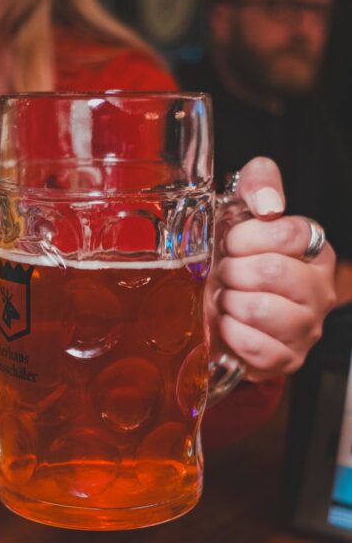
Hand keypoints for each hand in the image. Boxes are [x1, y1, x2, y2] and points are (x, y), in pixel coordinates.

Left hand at [209, 157, 336, 381]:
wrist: (224, 310)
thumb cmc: (237, 260)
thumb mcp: (244, 209)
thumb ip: (259, 182)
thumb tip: (269, 203)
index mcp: (316, 251)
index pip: (288, 233)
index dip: (247, 237)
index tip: (232, 243)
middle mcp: (319, 291)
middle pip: (272, 272)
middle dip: (234, 271)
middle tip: (225, 275)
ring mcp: (305, 329)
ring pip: (261, 310)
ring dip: (230, 303)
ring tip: (227, 300)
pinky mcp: (286, 360)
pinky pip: (256, 347)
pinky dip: (231, 334)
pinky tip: (228, 325)